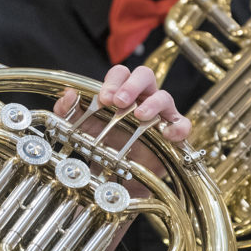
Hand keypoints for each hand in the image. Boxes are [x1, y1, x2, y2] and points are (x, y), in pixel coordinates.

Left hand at [52, 65, 190, 143]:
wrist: (114, 176)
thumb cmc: (102, 145)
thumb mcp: (81, 129)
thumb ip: (69, 112)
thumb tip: (68, 95)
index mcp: (121, 92)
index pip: (121, 73)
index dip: (113, 81)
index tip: (103, 99)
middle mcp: (142, 98)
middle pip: (145, 75)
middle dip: (132, 85)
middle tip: (118, 101)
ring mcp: (160, 114)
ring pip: (164, 96)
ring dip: (152, 103)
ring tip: (139, 115)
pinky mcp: (173, 135)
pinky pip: (183, 125)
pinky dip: (178, 126)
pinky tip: (168, 133)